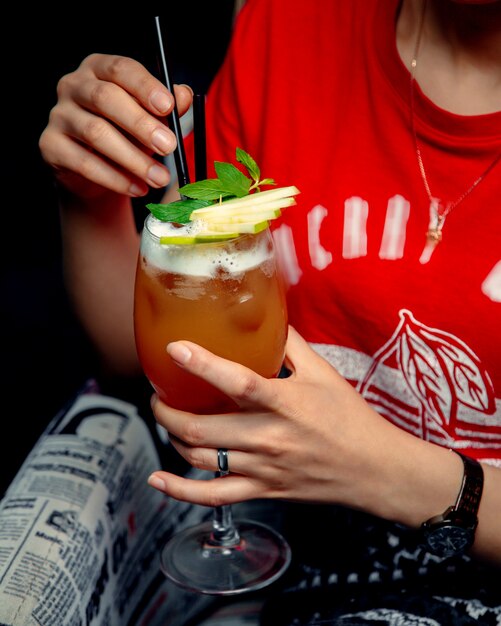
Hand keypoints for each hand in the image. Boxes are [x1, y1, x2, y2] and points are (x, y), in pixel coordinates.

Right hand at [39, 53, 192, 199]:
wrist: (96, 172)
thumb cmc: (125, 135)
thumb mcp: (150, 120)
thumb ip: (167, 108)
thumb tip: (184, 96)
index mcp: (99, 69)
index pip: (120, 69)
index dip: (145, 86)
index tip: (168, 106)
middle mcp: (74, 85)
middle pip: (106, 98)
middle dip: (141, 124)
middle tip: (168, 146)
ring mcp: (59, 115)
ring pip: (96, 133)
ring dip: (133, 158)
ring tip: (159, 177)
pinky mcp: (50, 145)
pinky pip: (84, 163)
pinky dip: (115, 178)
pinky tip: (138, 188)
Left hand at [148, 326, 410, 516]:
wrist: (373, 469)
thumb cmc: (350, 418)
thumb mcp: (324, 373)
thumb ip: (292, 345)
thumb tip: (268, 318)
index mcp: (285, 403)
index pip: (237, 382)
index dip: (201, 365)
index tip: (174, 348)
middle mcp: (269, 437)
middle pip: (202, 428)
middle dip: (167, 410)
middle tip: (159, 393)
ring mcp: (263, 468)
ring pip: (200, 459)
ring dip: (172, 437)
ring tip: (167, 419)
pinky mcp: (262, 490)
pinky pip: (214, 497)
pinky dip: (180, 491)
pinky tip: (158, 480)